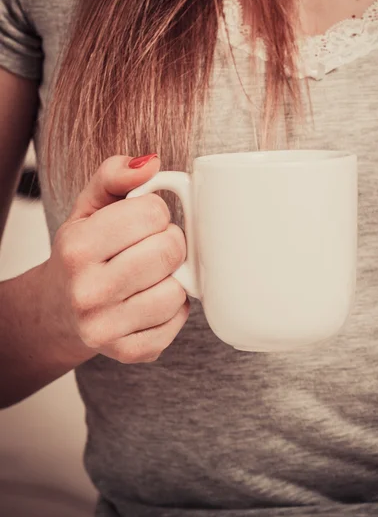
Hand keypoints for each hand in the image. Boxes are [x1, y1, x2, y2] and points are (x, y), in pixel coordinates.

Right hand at [41, 155, 188, 363]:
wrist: (59, 310)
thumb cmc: (83, 253)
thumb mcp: (89, 207)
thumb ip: (115, 175)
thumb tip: (153, 164)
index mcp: (78, 247)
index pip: (153, 213)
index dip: (155, 212)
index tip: (143, 221)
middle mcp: (88, 292)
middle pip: (170, 250)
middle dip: (169, 241)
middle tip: (151, 246)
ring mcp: (107, 327)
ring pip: (178, 289)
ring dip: (172, 277)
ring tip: (150, 274)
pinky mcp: (129, 352)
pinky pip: (179, 320)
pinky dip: (174, 307)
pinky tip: (151, 299)